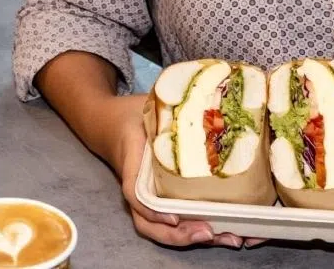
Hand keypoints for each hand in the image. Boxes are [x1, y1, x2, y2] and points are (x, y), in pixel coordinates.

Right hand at [111, 96, 243, 247]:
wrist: (108, 122)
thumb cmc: (130, 113)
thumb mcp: (146, 105)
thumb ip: (170, 104)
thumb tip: (208, 94)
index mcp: (131, 162)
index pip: (134, 192)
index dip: (152, 208)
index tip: (175, 215)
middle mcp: (136, 185)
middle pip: (149, 223)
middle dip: (179, 235)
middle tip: (211, 233)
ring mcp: (145, 194)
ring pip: (160, 227)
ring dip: (189, 237)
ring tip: (225, 238)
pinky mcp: (157, 196)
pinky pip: (169, 219)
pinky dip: (191, 228)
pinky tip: (220, 229)